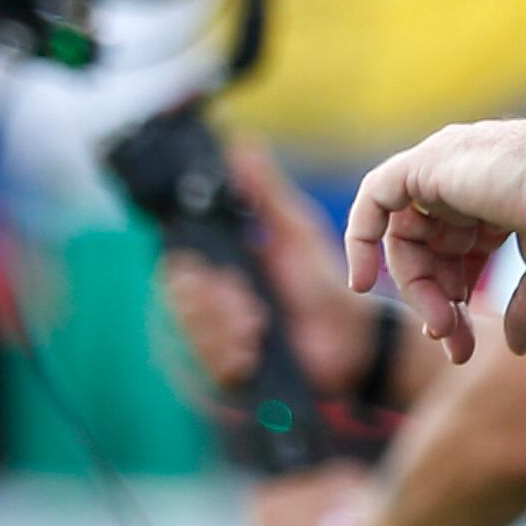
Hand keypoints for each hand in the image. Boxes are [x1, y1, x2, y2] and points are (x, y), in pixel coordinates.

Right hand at [158, 137, 370, 396]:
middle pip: (177, 310)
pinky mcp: (226, 379)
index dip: (189, 278)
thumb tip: (242, 145)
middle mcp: (209, 308)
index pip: (175, 272)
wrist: (351, 336)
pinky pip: (202, 377)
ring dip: (223, 336)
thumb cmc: (321, 280)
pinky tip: (252, 358)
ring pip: (187, 344)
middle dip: (213, 310)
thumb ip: (264, 193)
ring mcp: (216, 345)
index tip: (221, 279)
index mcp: (217, 269)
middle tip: (250, 308)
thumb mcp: (293, 231)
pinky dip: (226, 364)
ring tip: (258, 329)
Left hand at [346, 115, 525, 359]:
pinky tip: (363, 283)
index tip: (460, 341)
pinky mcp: (424, 164)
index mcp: (492, 200)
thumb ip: (524, 308)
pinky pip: (374, 198)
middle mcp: (463, 181)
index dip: (453, 298)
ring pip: (405, 237)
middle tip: (450, 341)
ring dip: (417, 289)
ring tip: (441, 326)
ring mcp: (442, 169)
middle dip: (436, 301)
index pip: (455, 253)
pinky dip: (361, 238)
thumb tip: (516, 347)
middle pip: (427, 250)